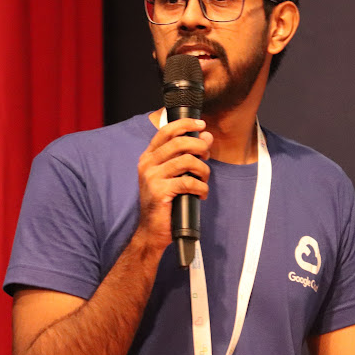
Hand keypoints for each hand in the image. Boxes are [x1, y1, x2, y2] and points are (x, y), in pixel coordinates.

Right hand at [137, 118, 212, 249]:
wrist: (152, 230)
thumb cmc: (165, 202)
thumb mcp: (175, 175)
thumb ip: (187, 154)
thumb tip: (206, 136)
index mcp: (149, 156)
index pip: (166, 131)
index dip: (185, 124)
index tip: (201, 124)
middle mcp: (147, 164)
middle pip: (179, 142)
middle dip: (200, 147)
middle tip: (207, 156)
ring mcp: (152, 177)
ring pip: (187, 160)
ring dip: (202, 170)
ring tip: (204, 180)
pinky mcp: (160, 192)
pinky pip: (188, 182)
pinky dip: (201, 187)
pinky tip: (201, 194)